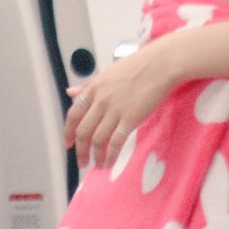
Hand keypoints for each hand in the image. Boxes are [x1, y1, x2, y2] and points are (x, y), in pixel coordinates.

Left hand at [64, 38, 174, 169]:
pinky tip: (110, 162)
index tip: (68, 143)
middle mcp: (100, 100)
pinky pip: (115, 143)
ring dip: (96, 156)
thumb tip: (69, 92)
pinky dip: (110, 156)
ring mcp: (115, 110)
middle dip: (80, 150)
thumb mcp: (107, 73)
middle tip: (82, 161)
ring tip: (98, 164)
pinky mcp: (130, 119)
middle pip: (83, 131)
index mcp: (94, 88)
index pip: (74, 114)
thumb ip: (88, 85)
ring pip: (97, 140)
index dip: (68, 132)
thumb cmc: (137, 66)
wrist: (160, 65)